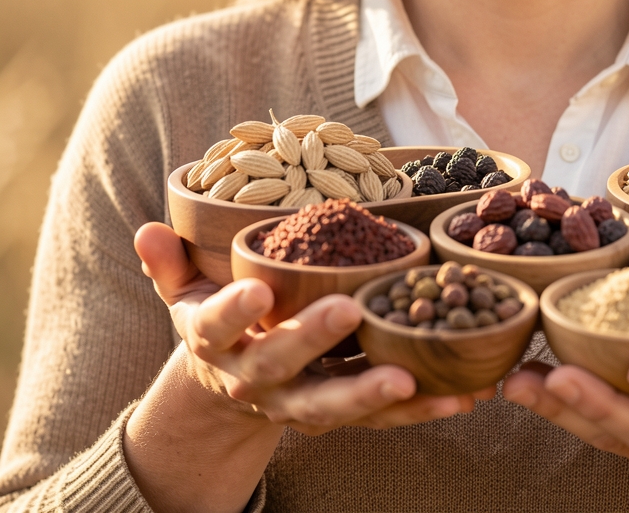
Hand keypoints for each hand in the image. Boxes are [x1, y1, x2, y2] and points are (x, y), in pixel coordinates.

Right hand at [134, 222, 487, 432]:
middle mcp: (253, 379)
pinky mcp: (336, 416)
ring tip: (417, 378)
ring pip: (334, 403)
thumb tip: (147, 229)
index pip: (215, 328)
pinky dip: (418, 410)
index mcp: (214, 344)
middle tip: (349, 311)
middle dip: (312, 339)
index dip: (233, 313)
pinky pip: (377, 419)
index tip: (255, 294)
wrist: (228, 393)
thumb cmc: (217, 325)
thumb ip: (170, 266)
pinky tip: (459, 397)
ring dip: (376, 393)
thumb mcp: (186, 296)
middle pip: (279, 365)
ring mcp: (295, 403)